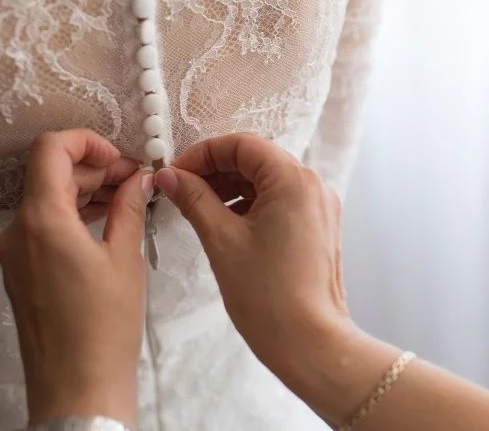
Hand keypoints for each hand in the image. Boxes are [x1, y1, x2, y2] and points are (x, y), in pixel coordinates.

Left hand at [0, 129, 152, 427]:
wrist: (77, 388)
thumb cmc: (104, 327)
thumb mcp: (124, 259)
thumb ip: (129, 207)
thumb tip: (139, 178)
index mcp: (41, 220)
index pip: (50, 149)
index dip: (86, 141)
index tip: (119, 157)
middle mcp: (17, 231)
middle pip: (50, 174)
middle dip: (94, 168)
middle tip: (135, 178)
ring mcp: (14, 252)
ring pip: (47, 200)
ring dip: (84, 191)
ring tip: (127, 197)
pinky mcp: (20, 271)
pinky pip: (43, 226)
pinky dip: (72, 215)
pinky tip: (105, 220)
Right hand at [155, 134, 358, 417]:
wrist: (309, 343)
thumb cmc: (268, 295)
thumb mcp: (221, 239)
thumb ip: (194, 199)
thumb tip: (169, 176)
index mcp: (293, 180)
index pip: (242, 145)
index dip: (203, 154)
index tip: (176, 173)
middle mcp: (313, 186)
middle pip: (255, 160)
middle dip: (215, 170)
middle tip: (181, 190)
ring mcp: (319, 207)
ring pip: (266, 181)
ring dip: (230, 188)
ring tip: (197, 208)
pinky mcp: (317, 228)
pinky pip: (278, 202)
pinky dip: (248, 204)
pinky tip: (223, 222)